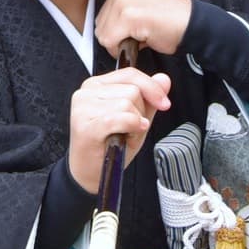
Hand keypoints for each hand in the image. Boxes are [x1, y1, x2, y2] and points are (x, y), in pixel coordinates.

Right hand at [68, 67, 171, 192]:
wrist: (90, 174)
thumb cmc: (110, 146)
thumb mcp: (135, 119)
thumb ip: (149, 98)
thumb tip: (164, 79)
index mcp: (97, 85)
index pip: (130, 74)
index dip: (152, 87)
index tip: (164, 103)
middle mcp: (87, 91)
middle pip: (132, 89)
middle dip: (140, 112)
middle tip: (130, 129)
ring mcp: (84, 106)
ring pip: (128, 103)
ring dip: (134, 124)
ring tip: (123, 136)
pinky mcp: (86, 124)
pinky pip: (122, 118)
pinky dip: (131, 128)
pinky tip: (125, 137)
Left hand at [96, 0, 192, 57]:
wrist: (192, 24)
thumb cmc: (169, 22)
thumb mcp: (139, 9)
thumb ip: (120, 16)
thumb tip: (106, 35)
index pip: (102, 19)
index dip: (116, 33)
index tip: (135, 31)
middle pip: (100, 27)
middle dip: (117, 39)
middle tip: (140, 35)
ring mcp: (123, 1)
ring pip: (104, 36)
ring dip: (121, 44)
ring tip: (142, 35)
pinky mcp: (128, 15)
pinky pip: (111, 42)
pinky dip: (124, 49)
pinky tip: (143, 39)